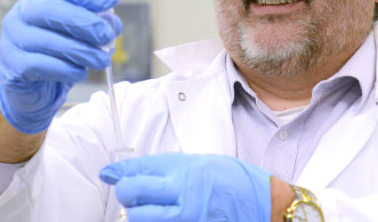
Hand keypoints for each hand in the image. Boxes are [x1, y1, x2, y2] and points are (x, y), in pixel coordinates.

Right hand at [0, 0, 121, 133]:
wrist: (35, 90)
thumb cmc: (58, 56)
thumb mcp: (80, 37)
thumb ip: (96, 27)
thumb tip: (113, 24)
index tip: (112, 0)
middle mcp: (20, 15)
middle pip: (50, 10)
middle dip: (83, 22)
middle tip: (106, 35)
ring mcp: (11, 39)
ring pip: (46, 40)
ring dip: (79, 50)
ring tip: (101, 61)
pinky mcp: (11, 66)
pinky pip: (38, 64)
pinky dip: (64, 69)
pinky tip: (80, 73)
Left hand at [99, 153, 271, 221]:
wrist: (264, 203)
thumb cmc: (230, 180)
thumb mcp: (194, 163)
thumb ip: (155, 168)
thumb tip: (115, 172)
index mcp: (184, 177)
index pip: (135, 181)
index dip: (120, 179)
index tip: (113, 177)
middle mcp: (184, 201)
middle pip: (133, 204)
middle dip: (129, 198)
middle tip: (136, 195)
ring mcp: (189, 221)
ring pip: (142, 221)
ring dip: (141, 215)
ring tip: (155, 208)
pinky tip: (166, 217)